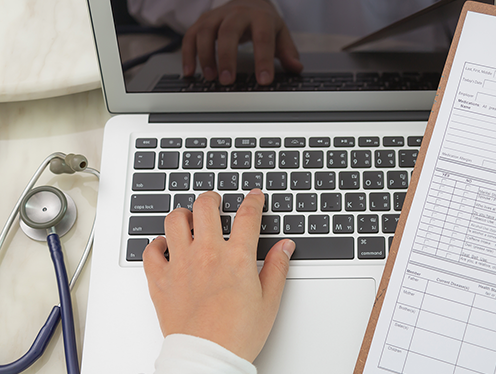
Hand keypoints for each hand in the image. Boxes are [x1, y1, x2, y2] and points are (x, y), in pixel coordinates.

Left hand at [142, 190, 295, 361]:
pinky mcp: (161, 280)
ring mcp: (181, 264)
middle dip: (213, 198)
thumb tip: (285, 247)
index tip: (255, 197)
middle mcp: (207, 254)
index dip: (253, 200)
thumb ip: (277, 268)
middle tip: (216, 202)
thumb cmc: (237, 334)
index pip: (247, 215)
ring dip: (183, 215)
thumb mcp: (269, 301)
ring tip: (189, 219)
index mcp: (237, 258)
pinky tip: (166, 247)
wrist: (206, 357)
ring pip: (174, 220)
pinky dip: (157, 244)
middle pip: (206, 207)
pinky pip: (151, 251)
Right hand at [182, 0, 302, 84]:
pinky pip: (190, 36)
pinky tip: (190, 72)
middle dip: (227, 57)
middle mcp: (237, 13)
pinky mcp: (202, 20)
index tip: (263, 80)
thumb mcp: (280, 33)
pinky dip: (188, 54)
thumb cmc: (264, 22)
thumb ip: (288, 52)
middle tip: (228, 81)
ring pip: (206, 32)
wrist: (247, 1)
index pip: (263, 37)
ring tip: (211, 78)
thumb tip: (296, 68)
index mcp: (261, 17)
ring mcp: (217, 15)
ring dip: (206, 56)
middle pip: (229, 31)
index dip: (263, 59)